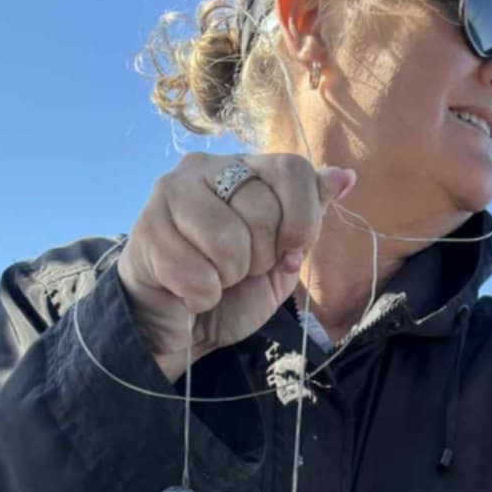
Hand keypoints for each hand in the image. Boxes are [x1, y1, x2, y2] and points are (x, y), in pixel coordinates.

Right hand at [118, 153, 355, 379]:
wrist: (180, 325)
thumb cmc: (232, 289)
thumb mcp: (282, 255)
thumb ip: (309, 216)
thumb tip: (345, 177)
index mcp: (245, 166)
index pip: (292, 169)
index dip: (300, 220)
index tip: (288, 251)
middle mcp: (205, 167)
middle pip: (260, 210)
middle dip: (260, 258)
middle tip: (240, 269)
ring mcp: (170, 194)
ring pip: (227, 241)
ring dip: (228, 278)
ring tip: (215, 278)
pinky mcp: (146, 231)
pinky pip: (196, 274)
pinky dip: (201, 297)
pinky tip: (189, 291)